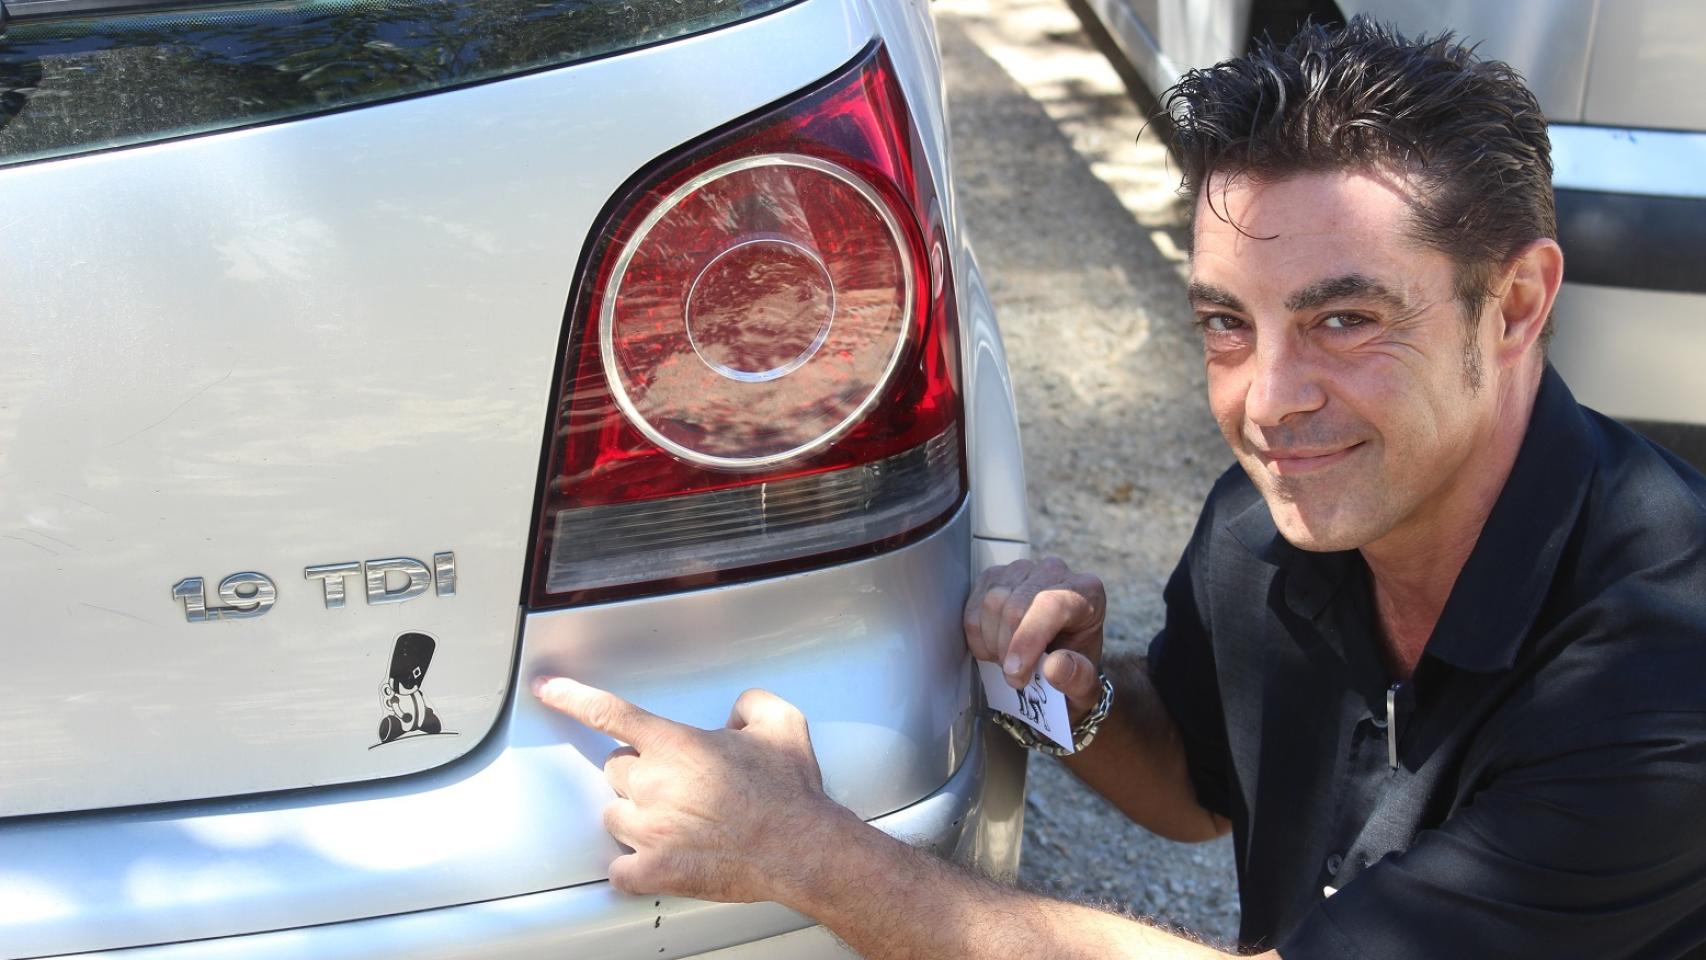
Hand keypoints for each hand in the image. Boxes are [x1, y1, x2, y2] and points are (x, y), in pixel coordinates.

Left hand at [532, 677, 854, 903]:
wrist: (801, 848)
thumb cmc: (790, 792)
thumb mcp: (780, 723)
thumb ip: (749, 703)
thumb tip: (735, 711)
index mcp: (676, 745)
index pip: (609, 712)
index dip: (571, 696)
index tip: (547, 688)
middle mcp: (654, 784)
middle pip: (614, 768)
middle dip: (639, 771)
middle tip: (676, 782)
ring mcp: (650, 830)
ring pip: (613, 815)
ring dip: (635, 814)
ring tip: (675, 820)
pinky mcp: (656, 870)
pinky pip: (619, 869)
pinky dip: (632, 866)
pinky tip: (655, 859)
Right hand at [963, 557, 1106, 723]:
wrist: (1055, 662)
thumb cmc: (1072, 671)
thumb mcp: (1085, 688)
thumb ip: (1078, 680)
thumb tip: (1054, 667)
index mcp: (1087, 592)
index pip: (1051, 604)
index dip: (1027, 639)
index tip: (1015, 674)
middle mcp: (1055, 572)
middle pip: (1016, 605)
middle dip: (1008, 649)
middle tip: (1014, 677)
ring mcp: (1022, 570)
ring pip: (991, 603)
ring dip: (992, 643)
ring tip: (1007, 661)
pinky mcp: (995, 576)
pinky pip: (973, 605)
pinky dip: (977, 635)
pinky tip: (993, 648)